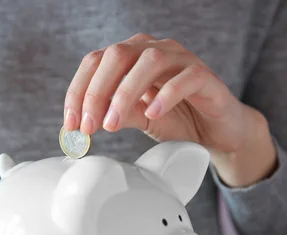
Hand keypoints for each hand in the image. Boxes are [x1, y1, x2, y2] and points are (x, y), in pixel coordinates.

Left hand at [63, 33, 276, 186]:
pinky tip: (153, 114)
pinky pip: (185, 77)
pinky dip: (166, 95)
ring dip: (124, 94)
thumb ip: (113, 116)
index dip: (78, 91)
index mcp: (131, 57)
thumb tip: (82, 125)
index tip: (70, 124)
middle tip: (88, 127)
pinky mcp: (204, 75)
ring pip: (148, 62)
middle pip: (116, 56)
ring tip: (113, 124)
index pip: (94, 62)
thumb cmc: (176, 119)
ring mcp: (180, 59)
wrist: (216, 132)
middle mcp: (153, 50)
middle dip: (96, 93)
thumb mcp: (138, 119)